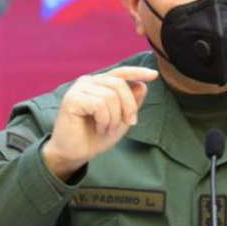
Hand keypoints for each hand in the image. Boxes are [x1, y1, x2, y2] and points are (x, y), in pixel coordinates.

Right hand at [42, 67, 158, 180]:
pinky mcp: (72, 99)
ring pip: (110, 96)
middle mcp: (88, 81)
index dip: (138, 72)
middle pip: (119, 84)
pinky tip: (99, 127)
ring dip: (114, 118)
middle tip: (128, 123)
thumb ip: (131, 103)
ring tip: (107, 128)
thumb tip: (142, 85)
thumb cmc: (96, 136)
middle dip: (128, 106)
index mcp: (99, 83)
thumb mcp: (121, 119)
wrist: (75, 153)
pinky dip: (104, 120)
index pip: (120, 73)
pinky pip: (99, 105)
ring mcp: (79, 89)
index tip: (154, 75)